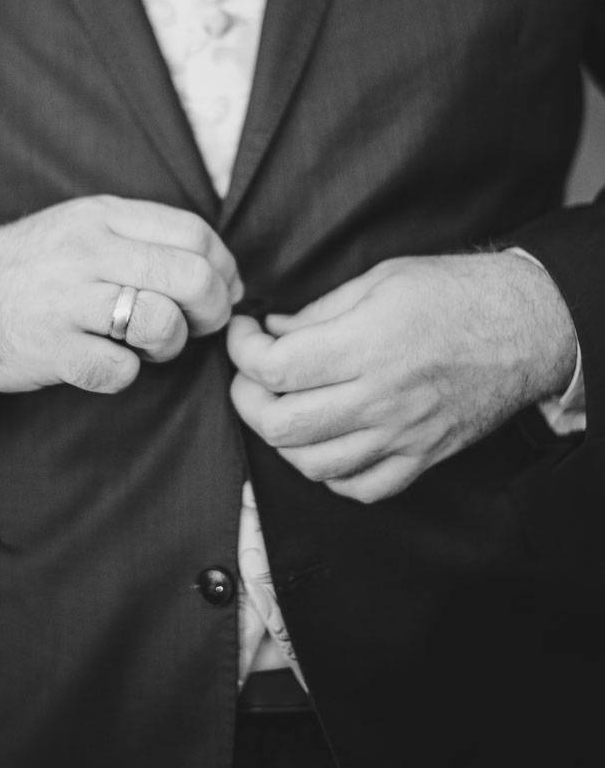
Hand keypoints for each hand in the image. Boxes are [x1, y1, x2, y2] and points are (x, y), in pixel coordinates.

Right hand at [0, 195, 241, 393]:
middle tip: (196, 326)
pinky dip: (124, 374)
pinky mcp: (51, 348)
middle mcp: (89, 251)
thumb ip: (145, 238)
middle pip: (192, 277)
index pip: (196, 233)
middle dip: (211, 310)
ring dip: (170, 344)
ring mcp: (67, 300)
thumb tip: (220, 272)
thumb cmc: (37, 266)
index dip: (224, 269)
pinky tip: (106, 362)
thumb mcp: (85, 227)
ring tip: (148, 344)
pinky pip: (120, 370)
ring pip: (162, 322)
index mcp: (104, 216)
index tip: (222, 291)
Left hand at [228, 253, 576, 502]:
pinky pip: (359, 488)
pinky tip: (325, 442)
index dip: (242, 351)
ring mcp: (401, 436)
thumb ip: (320, 310)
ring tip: (283, 406)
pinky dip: (329, 473)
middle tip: (252, 374)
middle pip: (281, 425)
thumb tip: (273, 330)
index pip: (275, 368)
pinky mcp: (421, 458)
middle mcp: (379, 398)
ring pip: (311, 464)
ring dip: (282, 438)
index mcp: (366, 345)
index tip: (244, 334)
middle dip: (248, 399)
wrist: (525, 328)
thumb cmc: (455, 294)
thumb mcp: (381, 280)